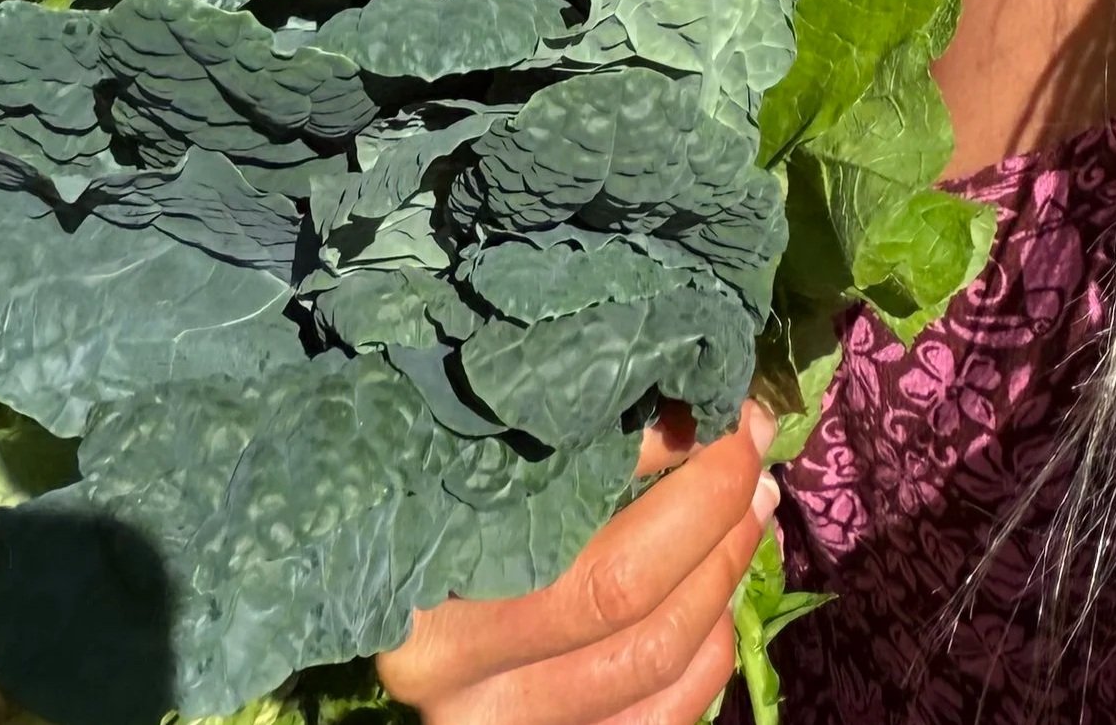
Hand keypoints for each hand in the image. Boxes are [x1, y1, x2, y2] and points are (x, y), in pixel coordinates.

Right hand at [377, 402, 777, 724]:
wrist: (362, 581)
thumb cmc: (430, 492)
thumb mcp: (493, 463)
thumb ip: (590, 447)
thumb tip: (712, 419)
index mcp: (445, 608)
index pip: (611, 566)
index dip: (701, 492)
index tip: (738, 421)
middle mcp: (466, 687)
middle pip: (636, 613)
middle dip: (718, 526)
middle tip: (753, 463)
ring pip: (654, 664)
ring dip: (721, 580)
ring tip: (748, 513)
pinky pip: (656, 715)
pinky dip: (705, 651)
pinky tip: (714, 594)